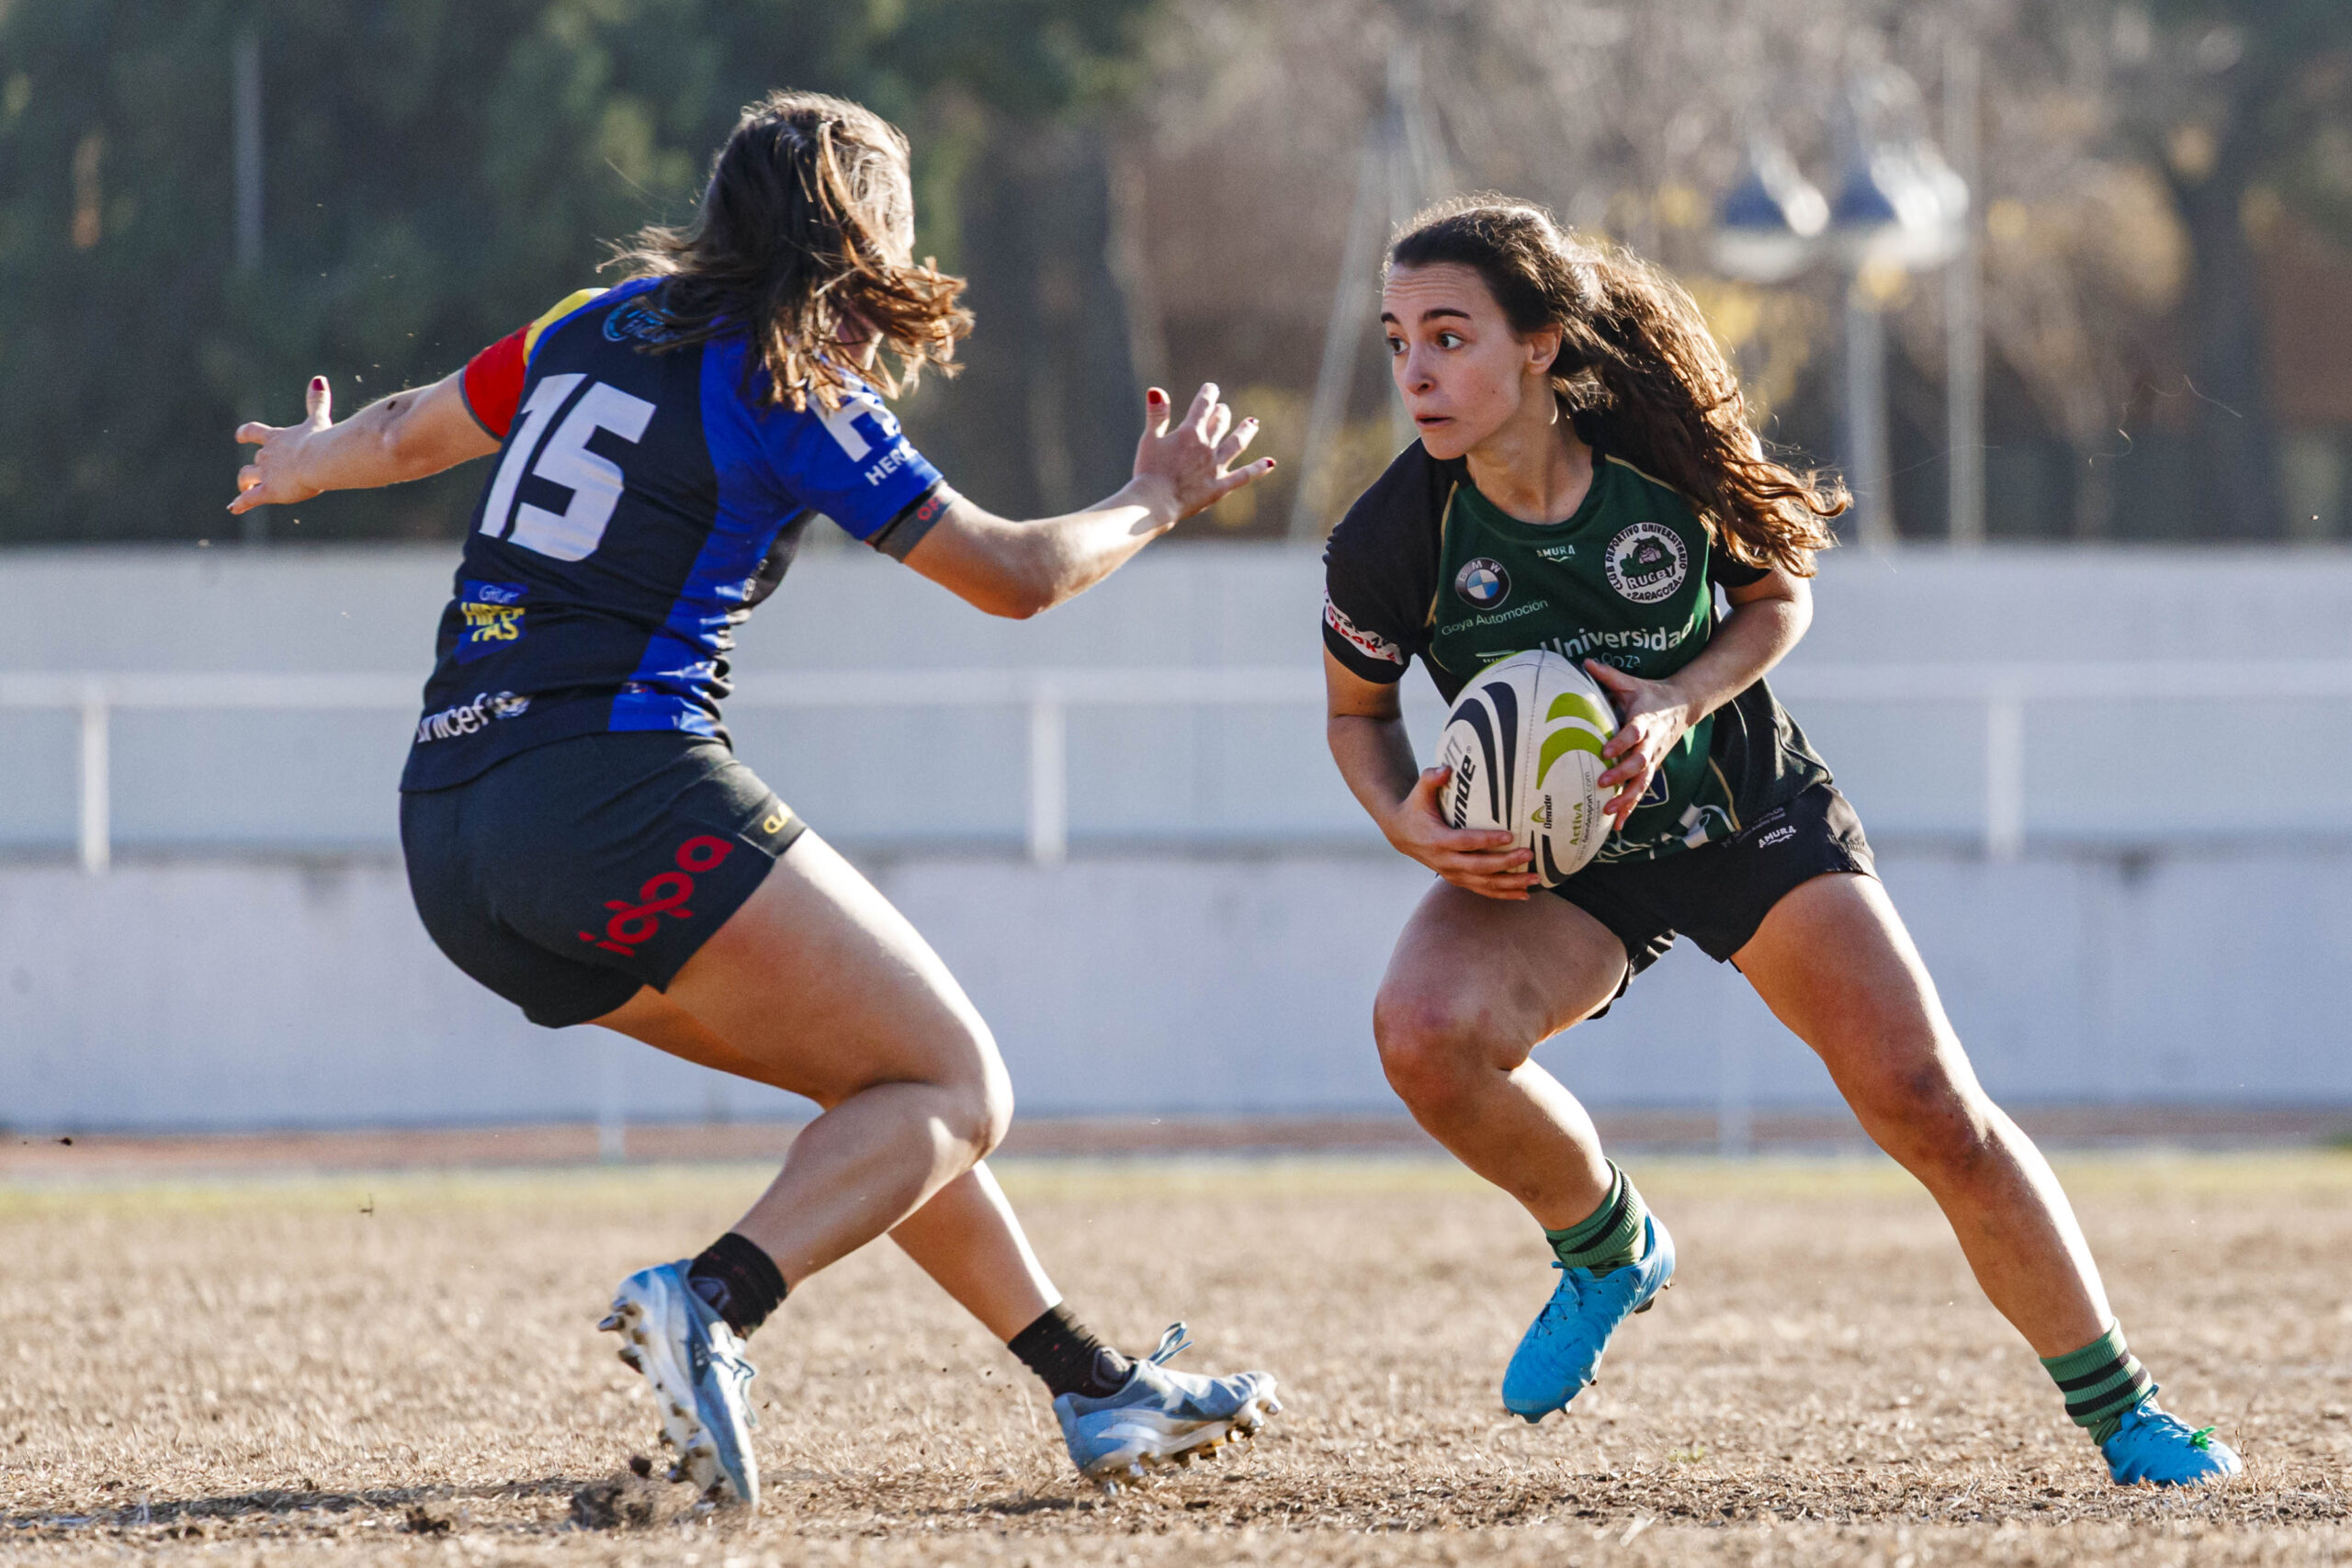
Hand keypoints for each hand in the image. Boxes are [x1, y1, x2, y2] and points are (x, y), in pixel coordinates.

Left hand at [229, 376, 332, 513]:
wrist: (319, 459)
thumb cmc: (322, 440)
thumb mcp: (319, 419)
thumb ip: (317, 401)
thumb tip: (318, 378)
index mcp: (277, 438)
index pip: (254, 432)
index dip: (246, 433)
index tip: (240, 436)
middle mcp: (268, 455)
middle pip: (254, 460)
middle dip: (254, 468)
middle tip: (253, 474)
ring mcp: (267, 473)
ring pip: (247, 477)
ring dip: (245, 483)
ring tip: (244, 489)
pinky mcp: (270, 491)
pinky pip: (250, 498)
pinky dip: (241, 503)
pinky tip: (234, 507)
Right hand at [1125, 382, 1274, 525]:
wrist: (1156, 502)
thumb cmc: (1148, 471)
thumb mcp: (1150, 439)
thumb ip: (1157, 414)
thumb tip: (1156, 390)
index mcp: (1189, 433)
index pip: (1203, 406)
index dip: (1208, 394)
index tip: (1211, 388)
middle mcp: (1207, 447)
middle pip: (1220, 423)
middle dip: (1222, 413)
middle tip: (1223, 409)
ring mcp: (1216, 467)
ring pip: (1236, 444)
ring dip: (1245, 432)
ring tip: (1253, 422)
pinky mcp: (1221, 487)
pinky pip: (1244, 476)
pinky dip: (1258, 469)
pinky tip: (1270, 463)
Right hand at [1384, 765, 1539, 900]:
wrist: (1401, 834)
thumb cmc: (1415, 809)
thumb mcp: (1419, 792)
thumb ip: (1431, 778)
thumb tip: (1446, 769)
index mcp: (1437, 840)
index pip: (1466, 842)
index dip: (1487, 841)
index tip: (1509, 836)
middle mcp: (1445, 861)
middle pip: (1479, 867)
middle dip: (1506, 863)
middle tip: (1528, 854)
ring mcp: (1452, 873)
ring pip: (1484, 883)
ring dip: (1510, 884)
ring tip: (1534, 878)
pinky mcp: (1458, 879)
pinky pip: (1483, 890)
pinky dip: (1503, 893)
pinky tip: (1524, 893)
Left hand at [1585, 660, 1695, 831]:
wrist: (1683, 705)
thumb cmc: (1650, 693)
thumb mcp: (1630, 682)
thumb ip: (1608, 675)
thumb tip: (1584, 662)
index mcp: (1644, 720)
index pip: (1633, 732)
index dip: (1621, 742)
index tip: (1604, 751)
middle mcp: (1651, 743)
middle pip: (1640, 762)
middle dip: (1622, 774)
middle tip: (1602, 782)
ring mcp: (1653, 758)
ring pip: (1642, 782)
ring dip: (1627, 798)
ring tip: (1608, 811)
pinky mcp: (1652, 769)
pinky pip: (1642, 791)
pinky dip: (1631, 809)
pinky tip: (1617, 825)